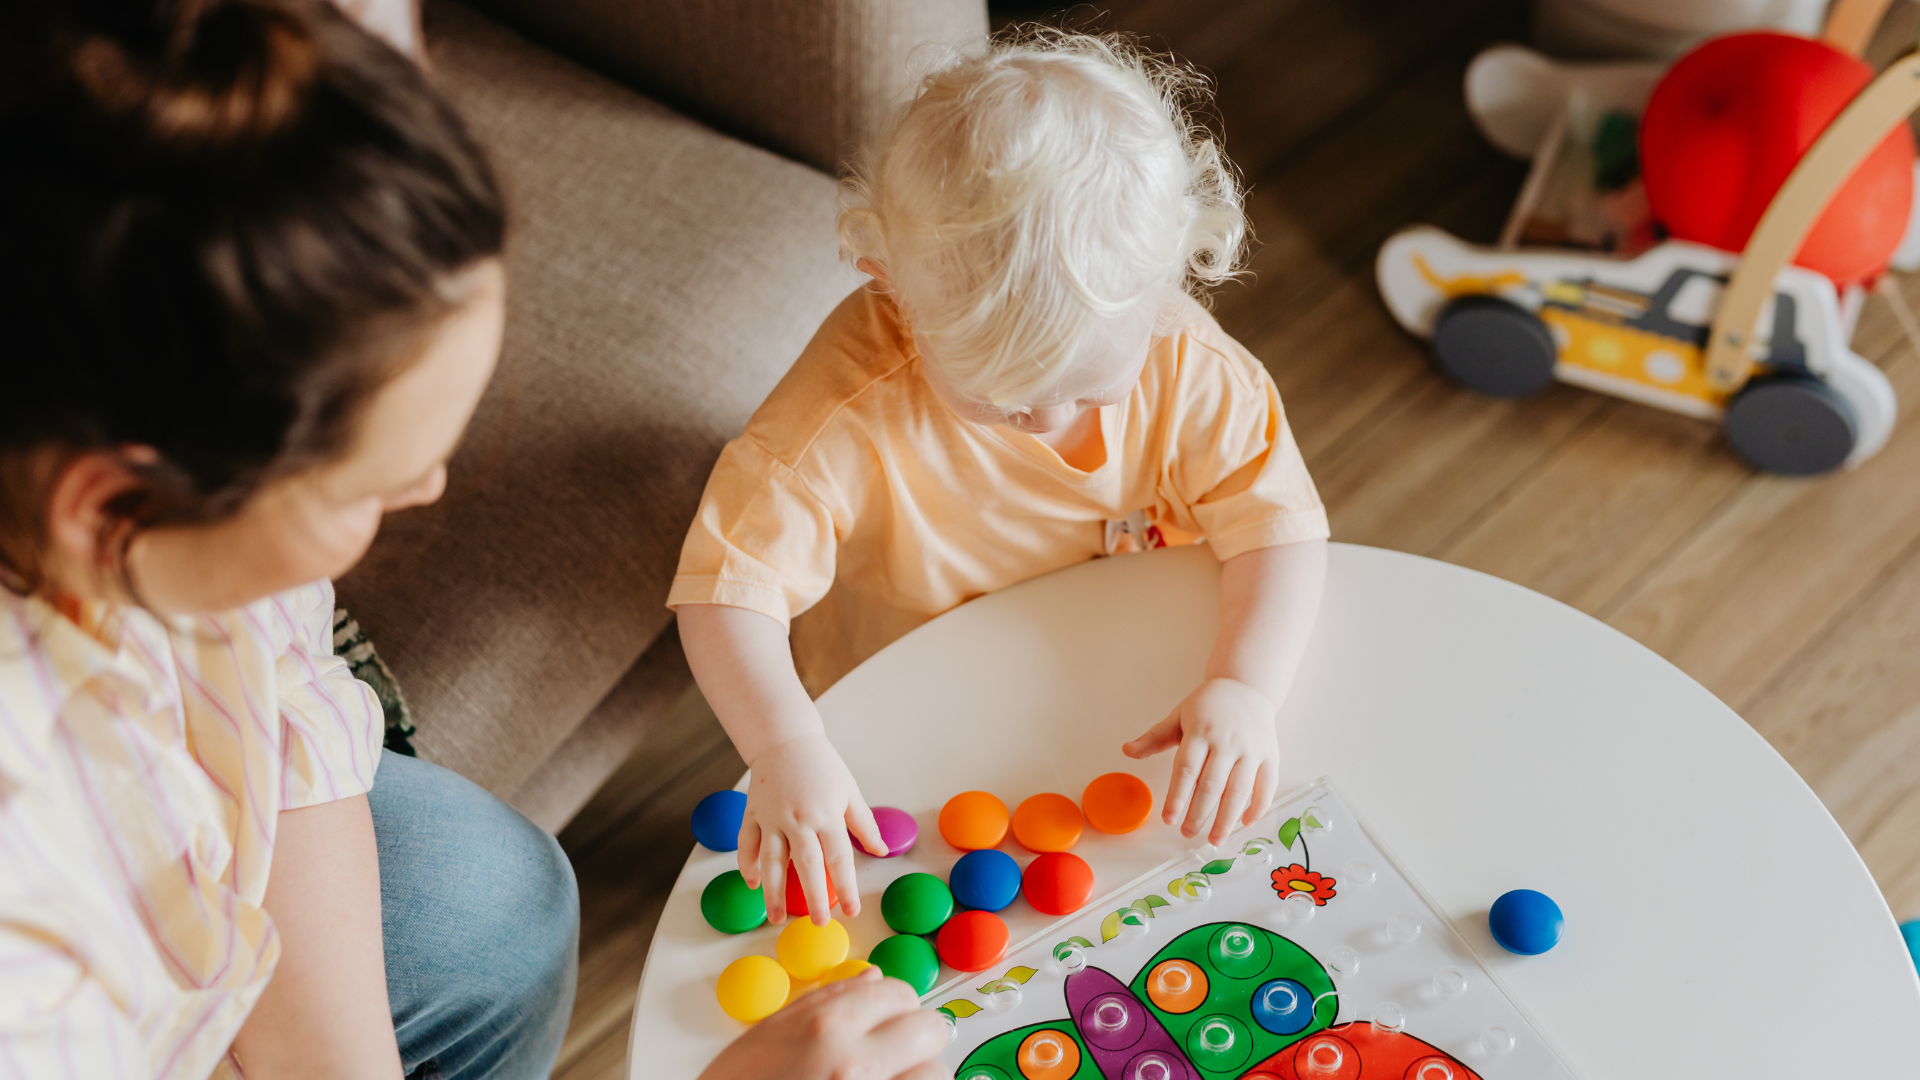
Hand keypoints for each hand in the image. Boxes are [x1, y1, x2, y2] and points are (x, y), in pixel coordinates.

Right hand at [698, 967, 951, 1079]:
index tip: (887, 1019)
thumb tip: (872, 980)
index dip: (895, 1005)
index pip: (899, 993)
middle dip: (916, 1036)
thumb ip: (828, 1001)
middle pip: (930, 1029)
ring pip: (936, 1073)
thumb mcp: (769, 1033)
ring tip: (891, 1077)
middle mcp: (856, 1063)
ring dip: (918, 1073)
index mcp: (827, 1027)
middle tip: (896, 1050)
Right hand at [741, 730, 885, 924]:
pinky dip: (747, 865)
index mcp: (826, 814)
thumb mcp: (849, 791)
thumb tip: (880, 851)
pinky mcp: (752, 814)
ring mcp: (771, 817)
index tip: (852, 910)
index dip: (846, 886)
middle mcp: (798, 819)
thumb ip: (864, 823)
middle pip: (806, 865)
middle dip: (813, 897)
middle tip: (819, 923)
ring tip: (777, 918)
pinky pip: (747, 844)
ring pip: (771, 861)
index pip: (838, 858)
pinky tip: (753, 884)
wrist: (784, 739)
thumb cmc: (821, 765)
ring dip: (773, 892)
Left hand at [1122, 677, 1278, 844]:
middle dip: (1199, 813)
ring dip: (1227, 819)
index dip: (1177, 797)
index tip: (1169, 819)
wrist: (1246, 686)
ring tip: (1215, 839)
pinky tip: (1245, 823)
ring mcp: (1251, 749)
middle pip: (1212, 785)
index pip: (1186, 769)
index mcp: (1201, 732)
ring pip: (1239, 790)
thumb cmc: (1208, 705)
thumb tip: (1127, 750)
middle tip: (1188, 833)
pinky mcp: (1269, 755)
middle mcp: (1227, 741)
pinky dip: (1258, 807)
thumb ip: (1154, 738)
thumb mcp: (1178, 716)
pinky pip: (1266, 786)